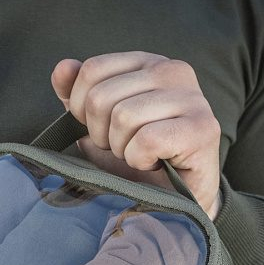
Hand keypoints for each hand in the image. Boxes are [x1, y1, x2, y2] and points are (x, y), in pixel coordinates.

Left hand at [51, 52, 222, 219]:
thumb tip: (62, 69)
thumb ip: (77, 97)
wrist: (176, 201)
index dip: (81, 109)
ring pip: (123, 117)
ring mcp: (192, 97)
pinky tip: (154, 163)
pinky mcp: (202, 128)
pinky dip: (140, 160)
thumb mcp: (98, 127)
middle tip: (124, 149)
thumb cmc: (137, 160)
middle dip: (102, 135)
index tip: (101, 130)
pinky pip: (146, 140)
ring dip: (122, 150)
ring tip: (140, 156)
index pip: (92, 70)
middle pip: (101, 97)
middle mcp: (173, 70)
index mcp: (147, 63)